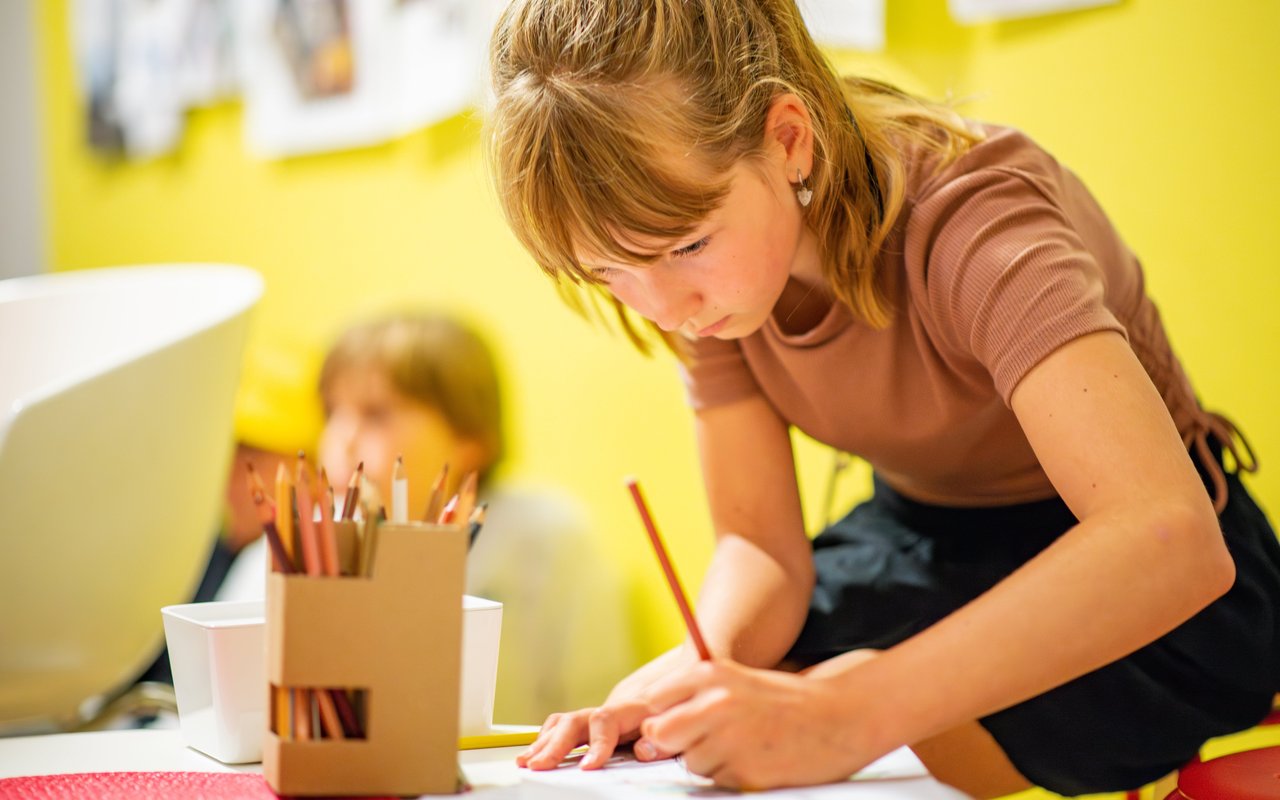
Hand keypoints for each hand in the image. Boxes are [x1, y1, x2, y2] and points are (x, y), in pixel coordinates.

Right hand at [516, 699, 676, 770]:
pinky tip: (534, 753)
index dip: (596, 745)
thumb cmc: (672, 722)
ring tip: (526, 762)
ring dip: (543, 743)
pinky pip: (560, 728)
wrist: (673, 704)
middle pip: (576, 721)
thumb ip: (659, 743)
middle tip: (540, 766)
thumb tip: (643, 750)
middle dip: (555, 745)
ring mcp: (597, 718)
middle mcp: (609, 712)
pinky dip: (544, 740)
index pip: (607, 722)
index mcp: (633, 710)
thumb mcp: (674, 731)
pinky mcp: (589, 727)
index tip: (587, 767)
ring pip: (564, 724)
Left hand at [639, 655, 885, 789]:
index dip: (661, 715)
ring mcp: (729, 738)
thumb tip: (645, 737)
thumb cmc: (783, 700)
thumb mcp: (734, 682)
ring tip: (744, 744)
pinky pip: (716, 780)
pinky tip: (757, 757)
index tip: (681, 720)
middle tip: (707, 738)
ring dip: (709, 760)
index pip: (653, 700)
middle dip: (674, 742)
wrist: (839, 718)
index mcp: (710, 673)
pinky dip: (731, 774)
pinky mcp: (743, 771)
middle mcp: (715, 702)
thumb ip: (691, 700)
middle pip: (658, 734)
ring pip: (689, 761)